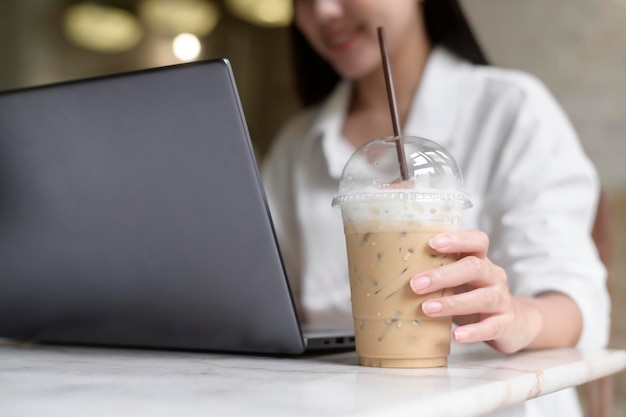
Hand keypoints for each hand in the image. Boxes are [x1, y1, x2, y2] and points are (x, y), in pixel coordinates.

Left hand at [409, 230, 542, 353]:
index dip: (457, 240)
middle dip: (443, 275)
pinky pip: (492, 326)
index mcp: (481, 261)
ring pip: (483, 297)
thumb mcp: (459, 281)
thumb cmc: (475, 297)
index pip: (477, 241)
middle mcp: (494, 277)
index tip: (432, 243)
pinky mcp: (506, 324)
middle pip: (475, 267)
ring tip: (427, 309)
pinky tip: (457, 336)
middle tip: (416, 284)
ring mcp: (502, 300)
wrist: (514, 324)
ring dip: (453, 303)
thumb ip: (437, 274)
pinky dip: (474, 332)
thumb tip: (392, 274)